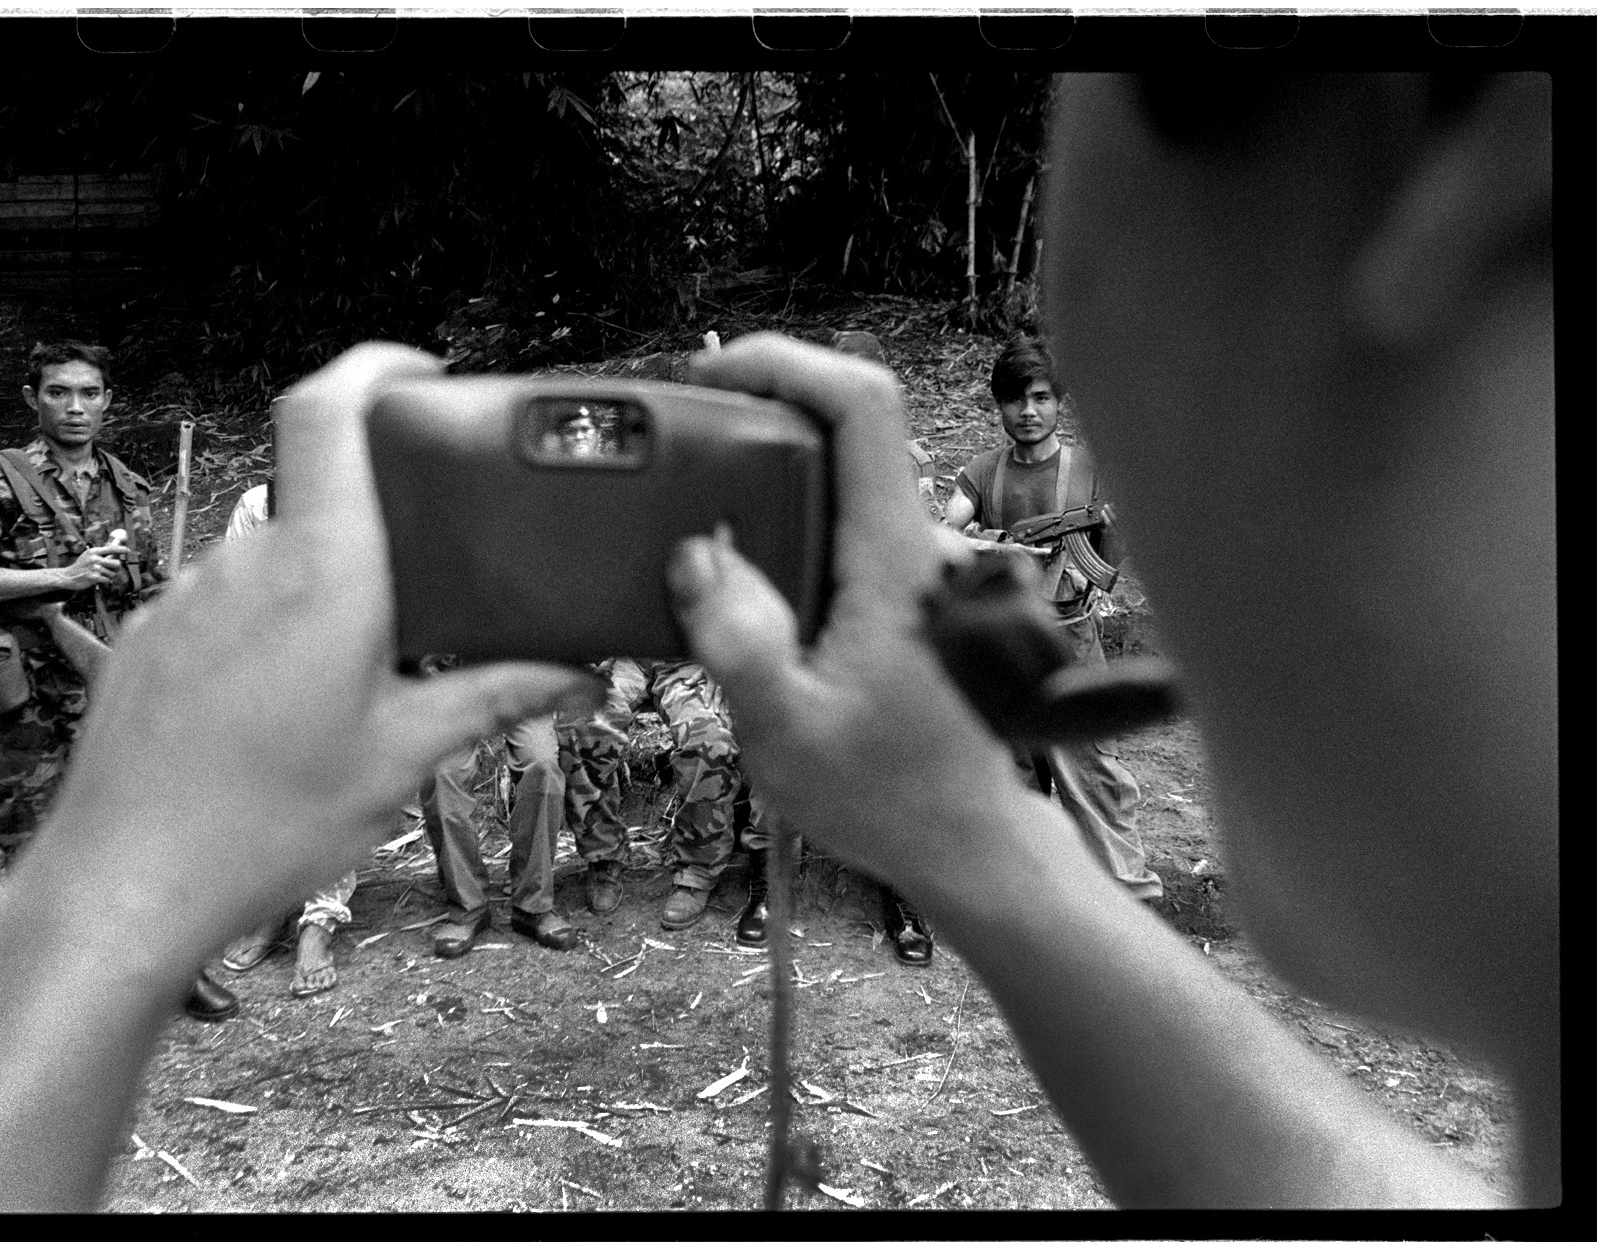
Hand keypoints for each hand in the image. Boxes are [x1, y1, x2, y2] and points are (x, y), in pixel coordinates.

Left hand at [31, 344, 603, 956]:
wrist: (125, 884)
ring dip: (321, 587)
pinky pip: (226, 601)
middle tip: (426, 586)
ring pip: (274, 555)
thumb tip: (579, 674)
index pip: (328, 409)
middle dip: (376, 524)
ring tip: (354, 670)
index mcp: (323, 571)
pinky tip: (282, 703)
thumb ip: (492, 698)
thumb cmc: (268, 824)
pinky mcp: (152, 636)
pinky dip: (268, 625)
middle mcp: (248, 561)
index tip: (419, 371)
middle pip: (318, 491)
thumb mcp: (401, 758)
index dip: (373, 365)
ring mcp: (189, 595)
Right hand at [55, 543, 128, 591]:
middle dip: (116, 568)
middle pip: (116, 563)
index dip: (122, 549)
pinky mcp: (94, 577)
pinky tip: (100, 580)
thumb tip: (115, 551)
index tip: (128, 550)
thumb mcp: (88, 556)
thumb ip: (100, 554)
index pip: (111, 548)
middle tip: (112, 569)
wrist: (68, 576)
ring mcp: (94, 568)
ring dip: (109, 576)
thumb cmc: (81, 566)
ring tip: (101, 575)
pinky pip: (108, 580)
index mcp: (94, 551)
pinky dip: (106, 581)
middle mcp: (95, 558)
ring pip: (112, 573)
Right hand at [669, 334, 1041, 897]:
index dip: (788, 362)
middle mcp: (920, 549)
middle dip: (763, 413)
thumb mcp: (788, 736)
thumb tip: (698, 558)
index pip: (862, 408)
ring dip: (774, 475)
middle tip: (685, 448)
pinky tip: (746, 579)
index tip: (715, 376)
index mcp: (897, 561)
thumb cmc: (887, 798)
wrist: (966, 847)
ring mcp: (921, 571)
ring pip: (846, 479)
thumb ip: (741, 646)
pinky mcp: (911, 597)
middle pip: (848, 428)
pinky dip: (792, 523)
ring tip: (701, 517)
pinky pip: (847, 527)